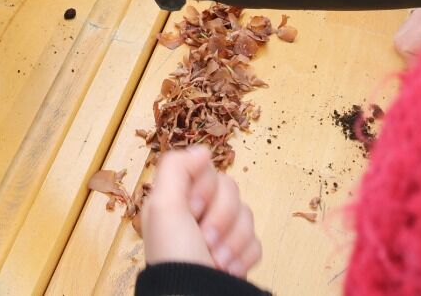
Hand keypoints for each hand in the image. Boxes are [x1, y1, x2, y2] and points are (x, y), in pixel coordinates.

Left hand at [141, 147, 261, 276]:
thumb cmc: (175, 257)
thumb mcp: (163, 206)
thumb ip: (176, 167)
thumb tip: (201, 150)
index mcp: (176, 199)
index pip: (207, 170)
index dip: (204, 189)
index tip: (192, 210)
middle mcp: (197, 214)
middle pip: (231, 190)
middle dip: (222, 218)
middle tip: (205, 240)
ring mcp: (220, 235)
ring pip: (247, 214)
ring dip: (233, 240)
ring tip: (216, 261)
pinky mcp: (238, 254)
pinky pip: (256, 241)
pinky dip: (244, 256)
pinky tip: (228, 269)